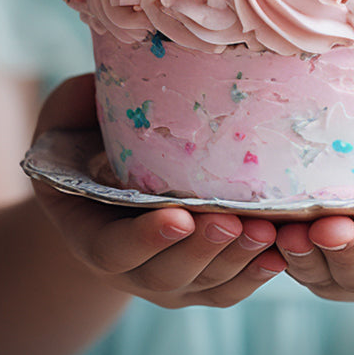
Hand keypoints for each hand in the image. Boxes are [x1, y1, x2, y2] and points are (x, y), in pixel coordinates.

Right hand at [31, 76, 286, 308]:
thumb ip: (84, 101)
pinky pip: (230, 288)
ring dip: (236, 260)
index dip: (144, 238)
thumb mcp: (72, 115)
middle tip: (231, 221)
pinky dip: (256, 273)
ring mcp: (167, 279)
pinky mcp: (202, 281)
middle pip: (163, 275)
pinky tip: (282, 251)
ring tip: (268, 231)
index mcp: (86, 229)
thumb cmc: (86, 134)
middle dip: (200, 249)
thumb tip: (111, 66)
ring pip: (203, 284)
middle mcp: (126, 266)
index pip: (111, 248)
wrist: (104, 178)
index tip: (178, 216)